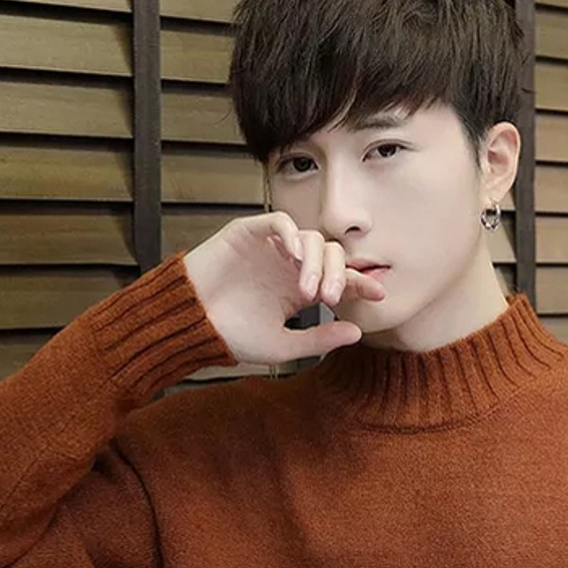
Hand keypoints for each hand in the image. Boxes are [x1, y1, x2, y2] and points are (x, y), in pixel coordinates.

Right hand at [182, 211, 386, 366]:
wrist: (190, 325)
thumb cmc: (230, 337)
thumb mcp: (281, 346)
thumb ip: (319, 339)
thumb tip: (358, 331)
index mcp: (298, 289)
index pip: (337, 278)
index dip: (359, 282)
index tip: (378, 293)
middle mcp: (288, 265)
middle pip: (329, 254)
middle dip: (337, 274)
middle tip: (330, 298)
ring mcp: (270, 248)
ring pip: (309, 237)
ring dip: (314, 261)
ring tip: (308, 290)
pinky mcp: (248, 233)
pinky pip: (278, 220)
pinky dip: (291, 233)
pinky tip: (293, 256)